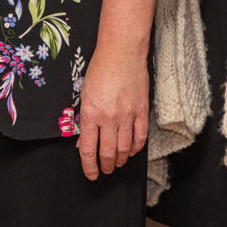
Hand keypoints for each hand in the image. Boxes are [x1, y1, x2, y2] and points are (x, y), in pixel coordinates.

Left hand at [77, 53, 147, 179]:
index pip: (89, 149)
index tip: (91, 174)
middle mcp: (109, 118)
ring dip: (120, 160)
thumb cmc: (100, 70)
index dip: (89, 166)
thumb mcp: (84, 95)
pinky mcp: (142, 111)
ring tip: (116, 164)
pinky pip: (140, 137)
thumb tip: (84, 140)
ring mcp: (128, 116)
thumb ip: (86, 119)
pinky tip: (131, 151)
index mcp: (91, 113)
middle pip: (108, 153)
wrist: (121, 53)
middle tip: (104, 171)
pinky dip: (135, 148)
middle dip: (105, 166)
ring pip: (125, 149)